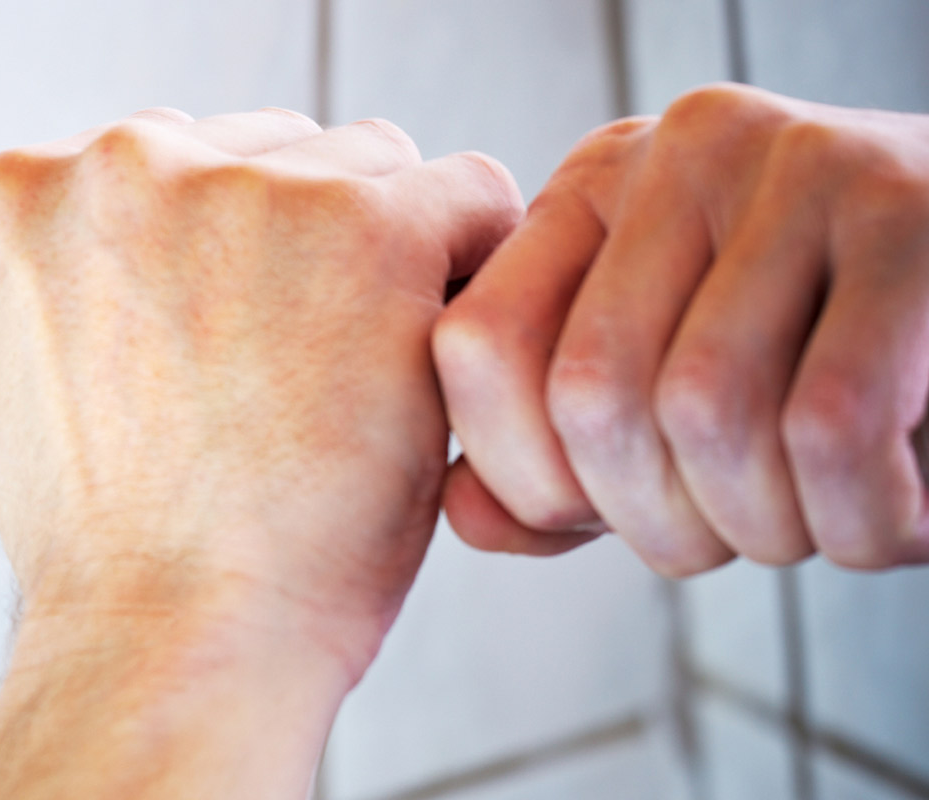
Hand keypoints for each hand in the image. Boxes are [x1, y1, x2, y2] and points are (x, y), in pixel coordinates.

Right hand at [0, 108, 521, 797]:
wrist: (170, 628)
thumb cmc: (107, 540)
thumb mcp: (9, 381)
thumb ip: (54, 280)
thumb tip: (101, 247)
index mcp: (25, 191)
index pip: (163, 157)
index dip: (212, 248)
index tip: (230, 325)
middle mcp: (123, 164)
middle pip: (264, 150)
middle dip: (294, 243)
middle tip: (293, 368)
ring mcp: (247, 189)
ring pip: (368, 166)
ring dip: (381, 254)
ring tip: (349, 379)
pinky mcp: (368, 227)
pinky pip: (468, 197)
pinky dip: (470, 272)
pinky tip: (423, 360)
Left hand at [435, 83, 928, 575]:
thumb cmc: (827, 351)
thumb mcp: (668, 387)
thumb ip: (557, 457)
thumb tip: (465, 513)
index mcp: (594, 187)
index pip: (478, 348)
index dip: (526, 479)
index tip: (607, 519)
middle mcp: (681, 152)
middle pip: (590, 394)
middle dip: (655, 522)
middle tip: (739, 537)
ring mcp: (797, 167)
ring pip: (706, 408)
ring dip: (762, 526)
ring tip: (820, 523)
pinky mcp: (909, 214)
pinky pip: (831, 420)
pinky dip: (858, 519)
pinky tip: (894, 520)